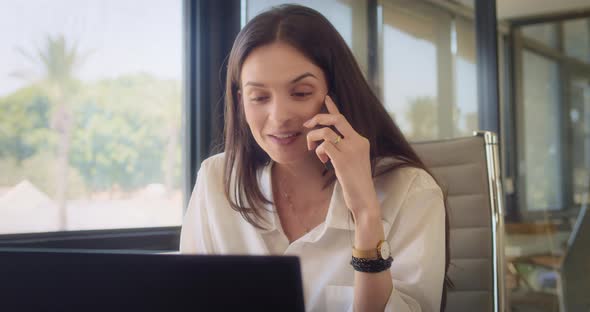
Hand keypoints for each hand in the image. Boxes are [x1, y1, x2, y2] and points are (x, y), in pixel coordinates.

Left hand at [303, 95, 379, 219]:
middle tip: (307, 125)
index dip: (333, 107)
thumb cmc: (356, 183)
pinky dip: (319, 151)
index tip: (326, 97)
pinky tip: (323, 161)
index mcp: (361, 140)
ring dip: (313, 138)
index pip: (344, 119)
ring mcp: (351, 150)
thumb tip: (325, 143)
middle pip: (336, 119)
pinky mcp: (343, 160)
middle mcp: (358, 141)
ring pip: (325, 132)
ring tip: (313, 149)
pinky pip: (324, 146)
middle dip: (317, 118)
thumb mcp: (352, 161)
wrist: (365, 199)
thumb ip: (343, 149)